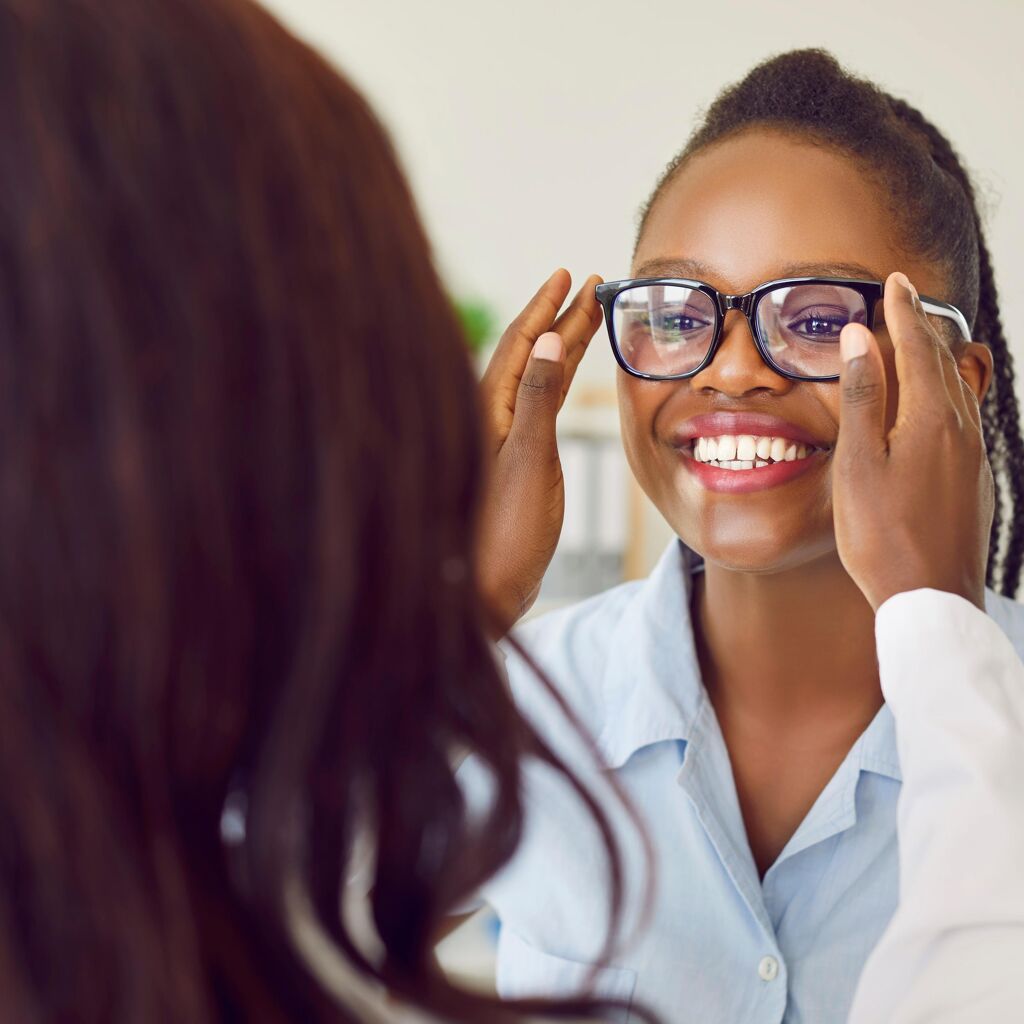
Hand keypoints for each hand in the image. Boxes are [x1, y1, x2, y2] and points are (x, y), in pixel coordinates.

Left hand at [476, 268, 603, 632]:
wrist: (488, 589)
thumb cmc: (505, 533)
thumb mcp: (529, 461)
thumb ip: (539, 401)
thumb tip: (549, 339)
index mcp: (488, 410)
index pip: (521, 342)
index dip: (546, 305)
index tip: (569, 274)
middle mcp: (491, 417)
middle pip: (531, 352)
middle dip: (560, 317)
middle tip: (592, 286)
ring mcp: (503, 437)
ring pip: (536, 376)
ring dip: (562, 345)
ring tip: (589, 317)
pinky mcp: (516, 459)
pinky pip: (539, 402)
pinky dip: (559, 380)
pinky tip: (567, 374)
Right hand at [832, 270, 993, 611]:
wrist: (932, 597)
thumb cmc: (884, 536)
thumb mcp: (860, 464)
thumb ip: (863, 398)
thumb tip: (862, 338)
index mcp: (933, 419)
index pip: (919, 348)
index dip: (905, 312)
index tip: (896, 282)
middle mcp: (962, 430)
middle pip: (944, 363)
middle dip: (923, 327)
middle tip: (906, 300)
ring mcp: (974, 456)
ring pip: (958, 389)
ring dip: (937, 359)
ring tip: (921, 342)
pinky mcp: (975, 479)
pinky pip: (964, 416)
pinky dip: (946, 392)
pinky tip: (937, 403)